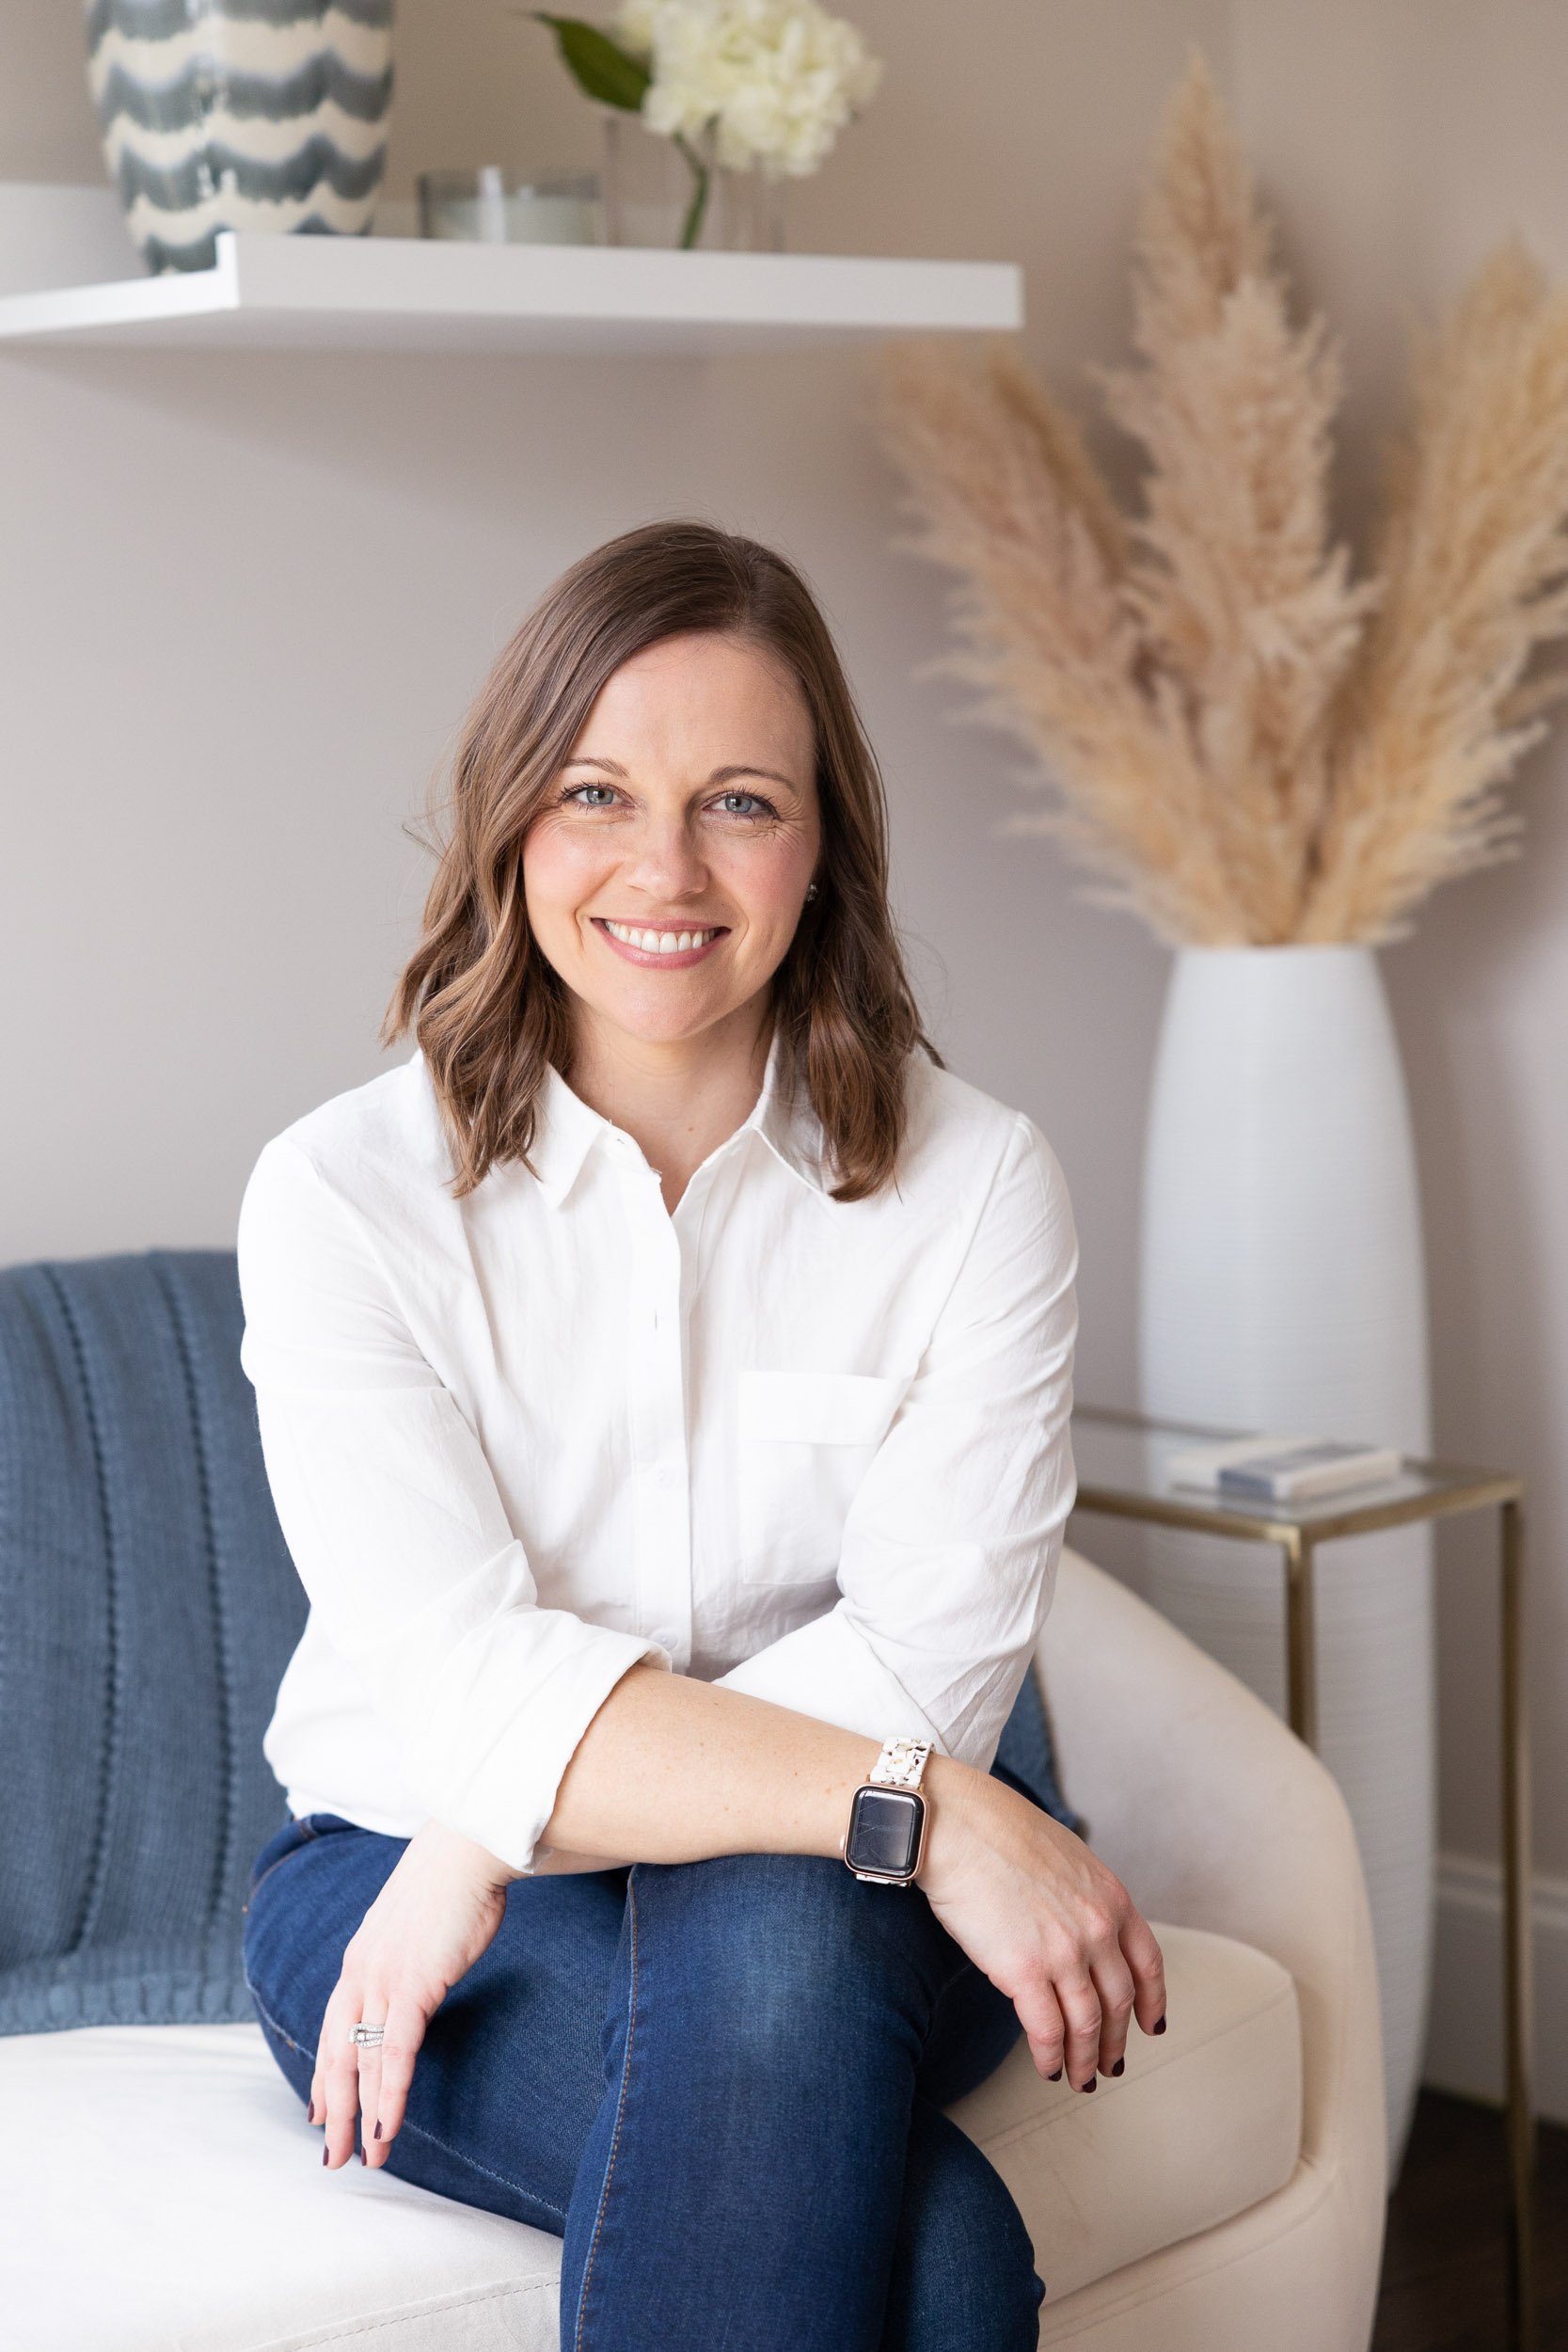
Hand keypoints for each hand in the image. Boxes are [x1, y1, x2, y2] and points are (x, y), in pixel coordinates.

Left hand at [311, 1819, 514, 2169]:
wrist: (466, 1846)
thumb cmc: (451, 1881)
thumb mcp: (414, 1926)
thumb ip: (404, 1955)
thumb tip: (413, 1971)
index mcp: (359, 1960)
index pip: (331, 2030)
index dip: (324, 2075)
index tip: (318, 2112)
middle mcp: (361, 1974)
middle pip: (337, 2056)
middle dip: (334, 2111)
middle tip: (332, 2157)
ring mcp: (383, 1980)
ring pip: (364, 2063)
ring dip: (364, 2116)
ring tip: (366, 2157)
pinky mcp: (412, 1985)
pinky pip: (396, 2052)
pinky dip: (390, 2094)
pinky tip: (387, 2126)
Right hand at [916, 1760, 1165, 2091]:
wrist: (955, 1822)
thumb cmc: (995, 1830)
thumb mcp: (1063, 1857)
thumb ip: (1080, 1898)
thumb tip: (1075, 1931)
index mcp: (1111, 1897)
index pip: (1147, 1963)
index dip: (1152, 2002)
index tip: (1152, 2026)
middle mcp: (1098, 1928)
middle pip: (1120, 2002)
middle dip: (1116, 2040)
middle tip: (1110, 2065)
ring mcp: (1064, 1952)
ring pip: (1087, 2025)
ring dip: (1085, 2060)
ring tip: (1079, 2079)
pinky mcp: (1024, 1971)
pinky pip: (1047, 2030)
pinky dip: (1051, 2057)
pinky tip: (1048, 2068)